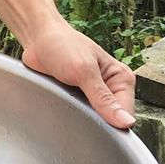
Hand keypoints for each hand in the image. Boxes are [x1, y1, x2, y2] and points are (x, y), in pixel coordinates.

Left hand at [21, 20, 135, 128]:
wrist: (38, 39)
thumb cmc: (61, 45)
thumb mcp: (84, 71)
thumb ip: (103, 98)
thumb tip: (126, 122)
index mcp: (121, 78)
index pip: (126, 114)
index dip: (113, 124)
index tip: (95, 123)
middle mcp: (111, 88)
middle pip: (110, 120)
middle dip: (94, 120)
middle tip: (76, 108)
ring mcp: (94, 95)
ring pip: (93, 120)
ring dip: (80, 118)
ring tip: (67, 103)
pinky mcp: (78, 99)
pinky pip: (78, 116)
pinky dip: (69, 115)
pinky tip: (61, 107)